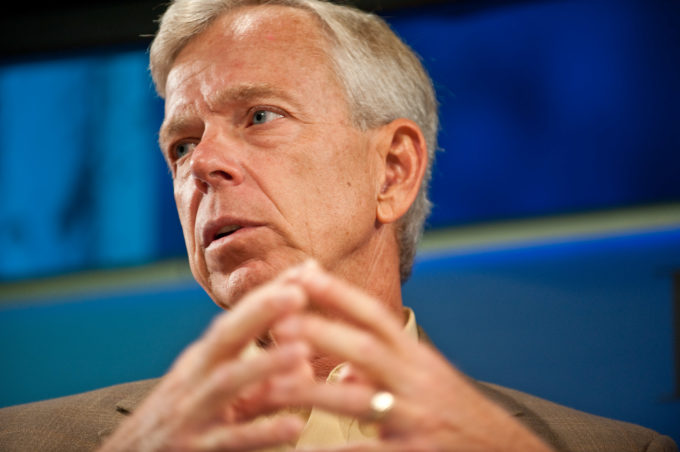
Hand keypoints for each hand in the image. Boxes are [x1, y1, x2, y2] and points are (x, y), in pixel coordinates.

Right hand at [99, 274, 312, 451]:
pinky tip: (294, 428)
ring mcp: (193, 413)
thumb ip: (258, 375)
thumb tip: (304, 360)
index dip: (270, 294)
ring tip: (301, 352)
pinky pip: (230, 441)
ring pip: (227, 383)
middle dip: (261, 311)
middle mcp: (197, 378)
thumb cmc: (183, 421)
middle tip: (298, 293)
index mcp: (205, 359)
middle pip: (226, 336)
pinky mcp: (194, 450)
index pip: (238, 317)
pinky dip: (262, 433)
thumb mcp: (215, 390)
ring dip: (264, 364)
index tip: (307, 271)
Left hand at [273, 261, 553, 451]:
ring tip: (272, 387)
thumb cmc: (454, 411)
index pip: (375, 315)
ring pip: (360, 401)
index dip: (339, 293)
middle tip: (277, 322)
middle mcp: (417, 381)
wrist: (504, 451)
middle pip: (366, 348)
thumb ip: (386, 365)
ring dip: (314, 392)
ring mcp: (416, 419)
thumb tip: (342, 366)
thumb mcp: (425, 378)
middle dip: (322, 332)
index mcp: (416, 357)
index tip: (302, 274)